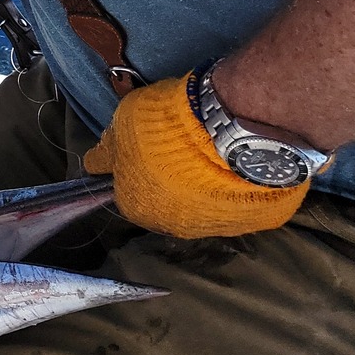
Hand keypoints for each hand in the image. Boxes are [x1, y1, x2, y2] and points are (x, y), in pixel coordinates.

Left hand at [83, 74, 309, 237]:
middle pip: (169, 203)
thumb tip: (94, 163)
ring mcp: (222, 226)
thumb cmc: (166, 129)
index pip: (129, 192)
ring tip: (215, 154)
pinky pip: (246, 201)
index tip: (146, 150)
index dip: (135, 169)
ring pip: (209, 205)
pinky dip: (243, 185)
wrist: (232, 131)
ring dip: (209, 187)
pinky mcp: (260, 218)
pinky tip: (243, 163)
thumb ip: (109, 150)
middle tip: (183, 149)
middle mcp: (177, 227)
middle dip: (173, 180)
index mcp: (138, 208)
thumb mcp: (121, 127)